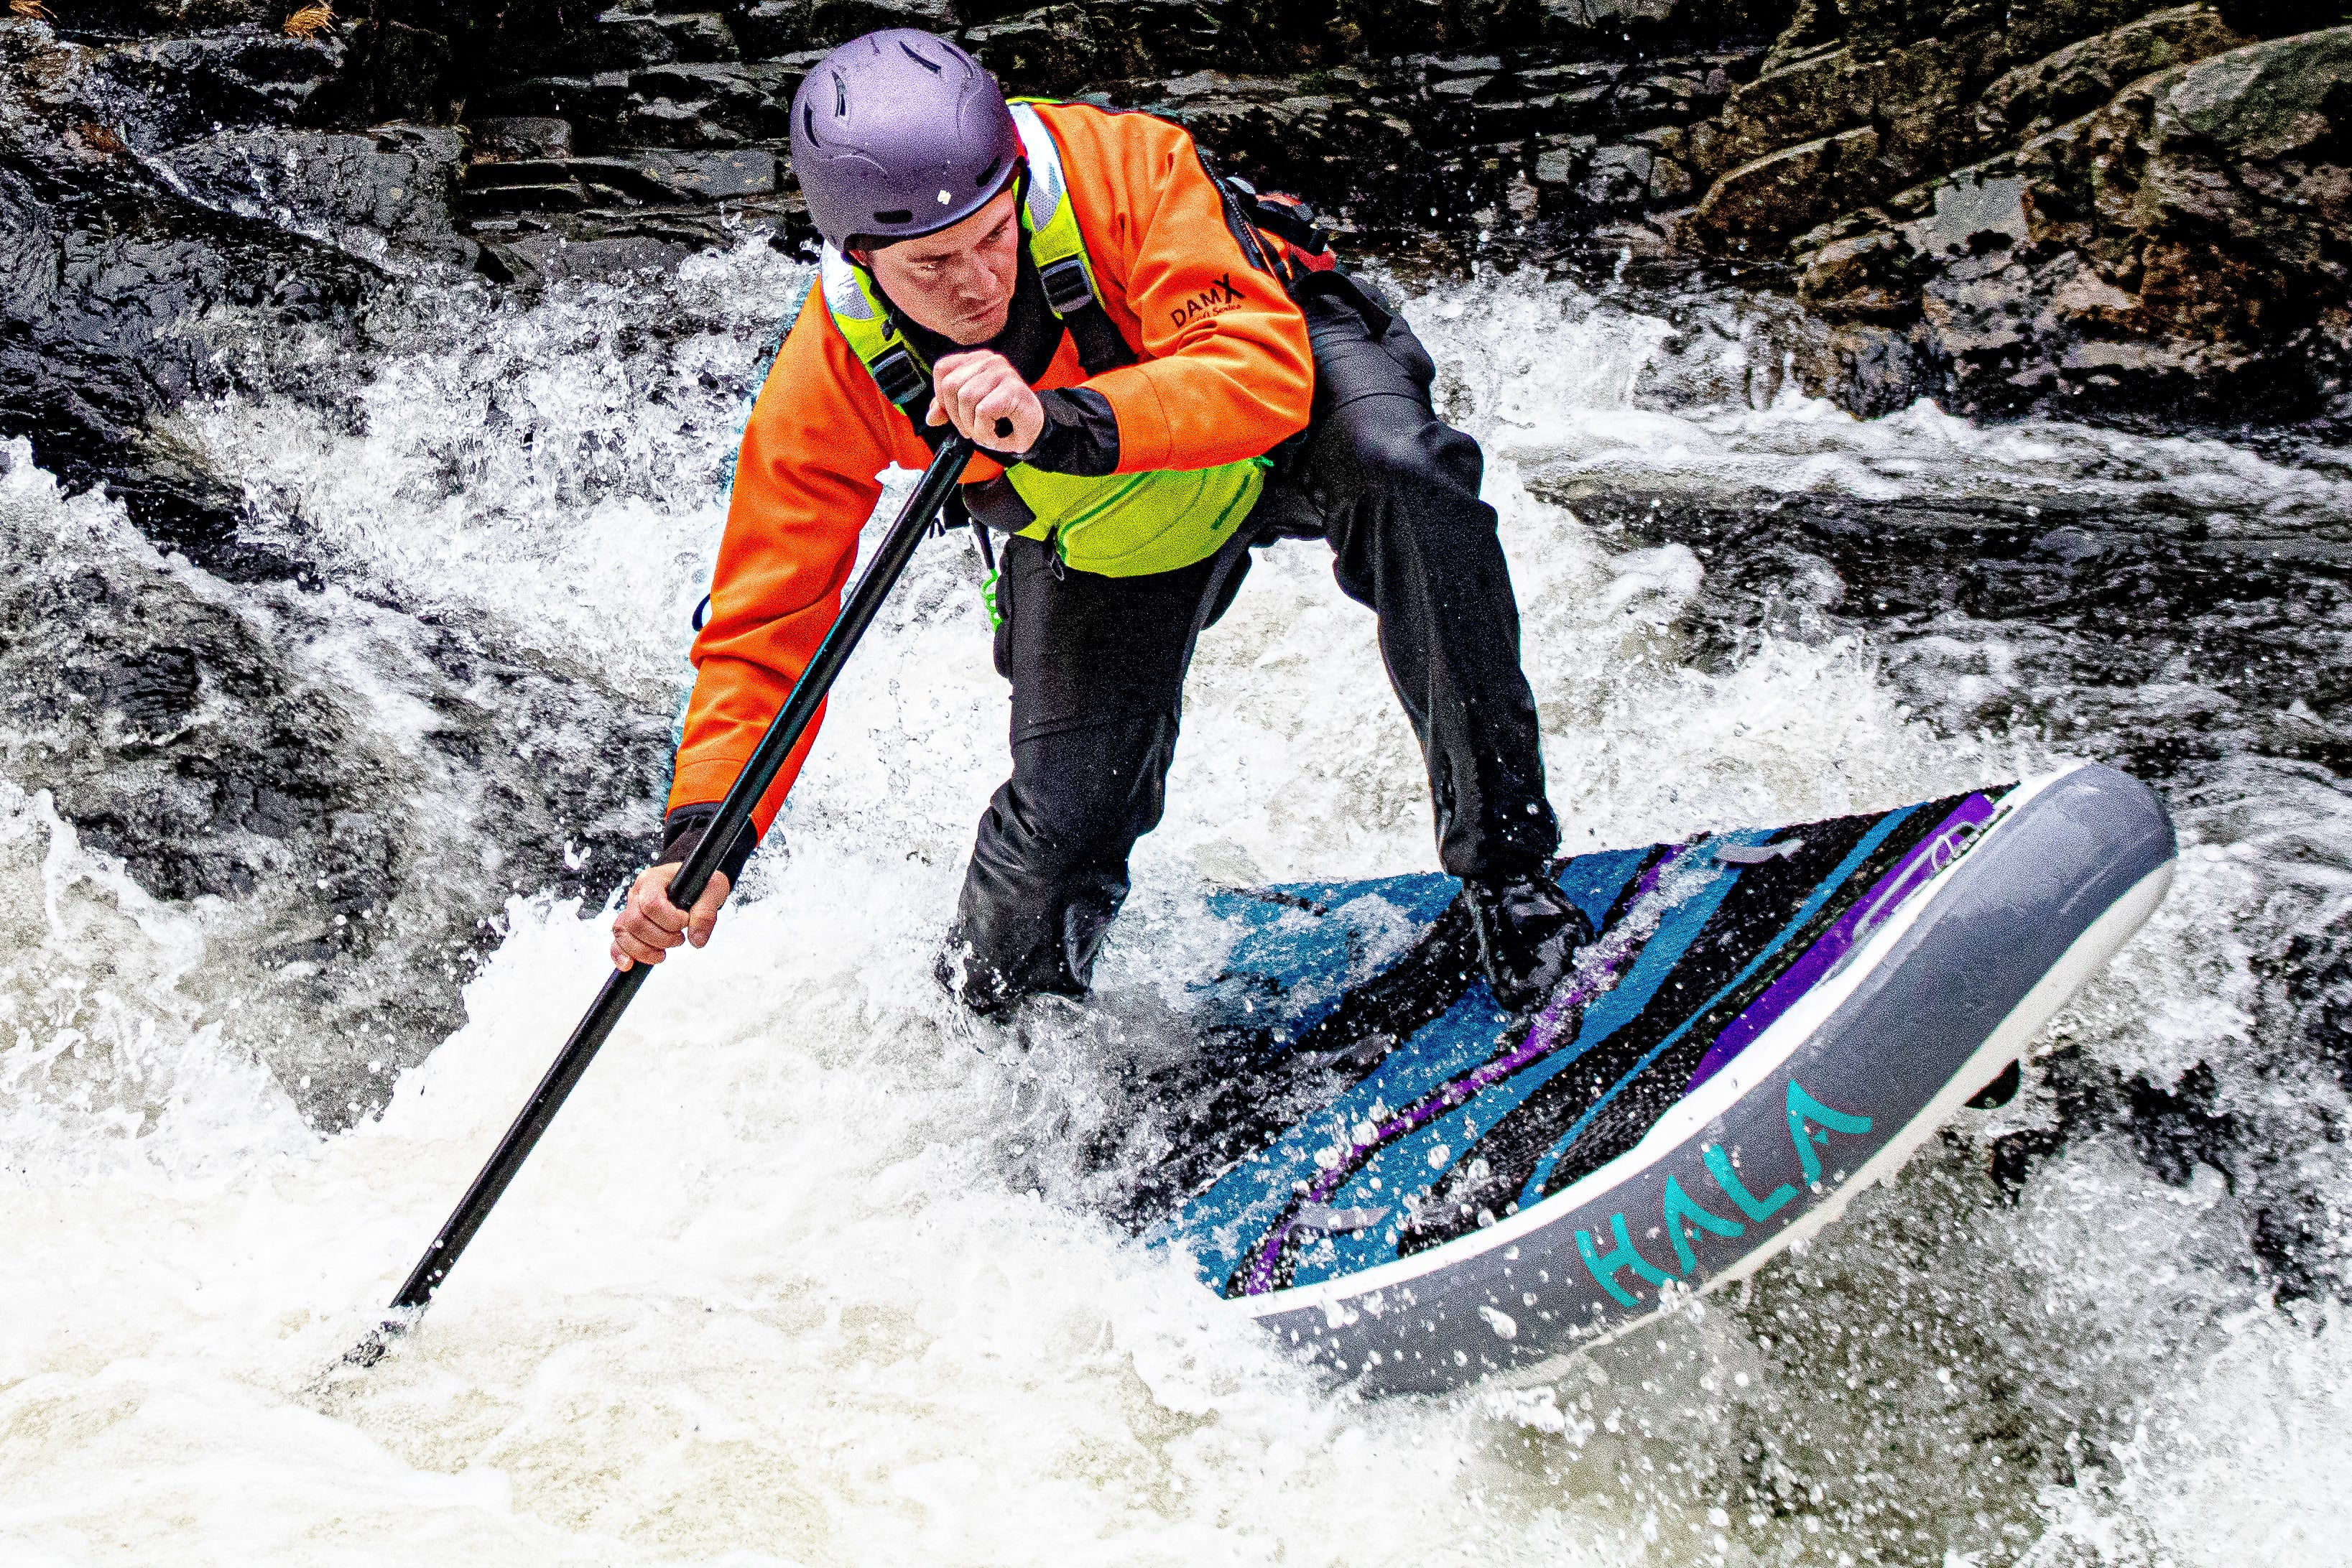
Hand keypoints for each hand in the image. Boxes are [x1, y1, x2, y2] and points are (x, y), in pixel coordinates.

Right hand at [610, 863, 730, 969]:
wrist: (695, 887)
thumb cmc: (701, 885)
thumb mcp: (713, 890)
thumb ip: (706, 913)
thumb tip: (696, 940)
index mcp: (653, 879)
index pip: (651, 903)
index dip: (670, 920)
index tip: (686, 922)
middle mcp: (636, 893)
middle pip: (635, 921)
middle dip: (661, 938)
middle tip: (680, 939)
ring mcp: (630, 910)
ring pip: (623, 933)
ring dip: (645, 950)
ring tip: (664, 953)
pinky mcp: (630, 927)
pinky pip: (617, 942)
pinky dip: (621, 954)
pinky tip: (629, 965)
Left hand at [927, 349, 1043, 452]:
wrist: (1034, 430)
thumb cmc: (1004, 418)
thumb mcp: (969, 413)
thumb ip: (947, 411)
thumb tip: (931, 418)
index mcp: (976, 361)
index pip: (943, 369)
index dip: (940, 396)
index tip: (953, 415)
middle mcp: (989, 361)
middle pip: (951, 385)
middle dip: (956, 416)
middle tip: (969, 430)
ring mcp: (1002, 372)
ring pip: (965, 398)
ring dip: (971, 426)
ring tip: (983, 433)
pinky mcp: (1013, 388)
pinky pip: (983, 411)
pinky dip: (984, 430)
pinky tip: (993, 435)